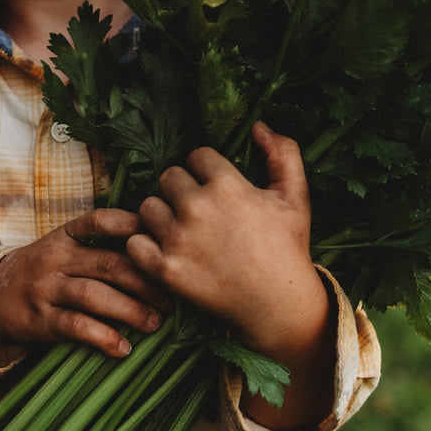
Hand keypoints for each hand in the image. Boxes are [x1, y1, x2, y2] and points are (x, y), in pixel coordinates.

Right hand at [0, 208, 166, 356]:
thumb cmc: (44, 272)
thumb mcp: (65, 248)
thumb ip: (101, 248)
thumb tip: (157, 256)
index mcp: (66, 236)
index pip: (100, 221)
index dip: (132, 226)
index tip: (161, 237)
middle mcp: (57, 259)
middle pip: (109, 263)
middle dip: (146, 281)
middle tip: (172, 297)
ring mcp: (47, 289)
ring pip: (94, 295)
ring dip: (130, 310)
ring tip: (155, 322)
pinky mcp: (41, 319)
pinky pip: (76, 327)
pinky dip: (104, 338)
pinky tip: (124, 348)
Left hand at [127, 122, 336, 428]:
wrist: (278, 304)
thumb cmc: (289, 248)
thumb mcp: (296, 196)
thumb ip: (283, 153)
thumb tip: (258, 125)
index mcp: (226, 185)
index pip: (196, 156)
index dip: (207, 170)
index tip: (217, 189)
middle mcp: (197, 208)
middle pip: (168, 178)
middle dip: (182, 190)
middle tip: (200, 212)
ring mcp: (178, 240)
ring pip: (148, 208)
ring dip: (162, 216)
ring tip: (184, 232)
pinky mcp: (165, 269)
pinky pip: (135, 243)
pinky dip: (146, 246)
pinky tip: (168, 251)